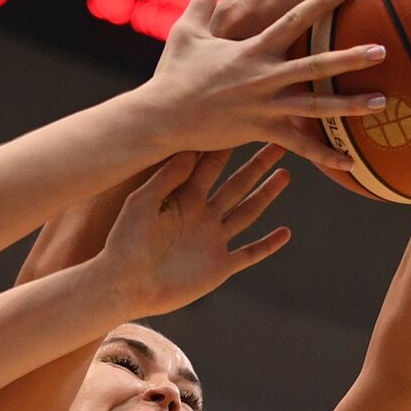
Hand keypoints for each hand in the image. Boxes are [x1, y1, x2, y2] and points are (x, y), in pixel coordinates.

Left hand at [98, 144, 290, 316]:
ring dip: (265, 194)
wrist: (125, 286)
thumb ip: (166, 178)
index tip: (243, 124)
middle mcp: (201, 217)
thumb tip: (190, 149)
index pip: (209, 167)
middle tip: (277, 142)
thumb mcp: (141, 204)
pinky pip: (249, 253)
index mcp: (182, 200)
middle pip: (236, 185)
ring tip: (284, 173)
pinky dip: (267, 244)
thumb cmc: (125, 244)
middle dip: (256, 165)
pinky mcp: (218, 267)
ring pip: (247, 213)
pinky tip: (285, 232)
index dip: (225, 148)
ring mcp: (212, 241)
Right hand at [149, 0, 383, 172]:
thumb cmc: (172, 75)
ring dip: (350, 105)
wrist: (159, 117)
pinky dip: (325, 155)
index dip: (321, 1)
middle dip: (351, 57)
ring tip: (382, 102)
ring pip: (316, 106)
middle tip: (383, 49)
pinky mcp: (260, 131)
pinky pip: (299, 145)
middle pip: (316, 65)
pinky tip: (351, 163)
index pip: (293, 20)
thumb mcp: (186, 32)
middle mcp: (264, 77)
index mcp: (252, 50)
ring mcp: (265, 106)